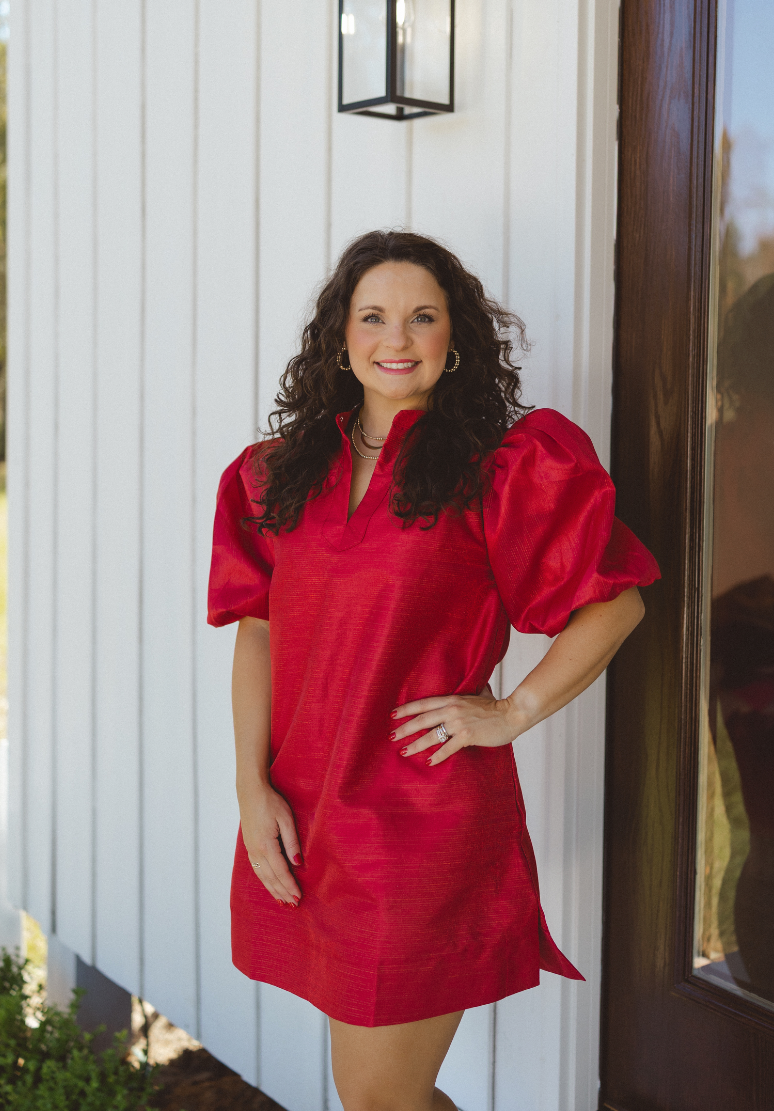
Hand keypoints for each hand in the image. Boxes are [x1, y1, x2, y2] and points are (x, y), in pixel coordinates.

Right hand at [238, 782, 302, 905]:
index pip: (281, 872)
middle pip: (271, 878)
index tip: (299, 897)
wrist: (250, 791)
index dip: (290, 885)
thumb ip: (292, 842)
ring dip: (273, 889)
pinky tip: (270, 884)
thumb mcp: (286, 818)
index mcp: (266, 845)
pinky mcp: (249, 846)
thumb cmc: (270, 801)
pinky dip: (265, 880)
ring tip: (282, 900)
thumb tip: (297, 863)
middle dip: (283, 892)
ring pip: (262, 875)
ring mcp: (251, 849)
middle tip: (294, 904)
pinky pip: (257, 868)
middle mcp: (256, 851)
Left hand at [390, 687, 524, 765]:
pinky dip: (438, 756)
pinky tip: (429, 762)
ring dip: (416, 745)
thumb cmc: (496, 706)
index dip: (406, 709)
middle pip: (422, 720)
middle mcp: (452, 709)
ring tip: (404, 752)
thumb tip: (469, 691)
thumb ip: (467, 695)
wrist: (513, 713)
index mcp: (452, 699)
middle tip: (391, 737)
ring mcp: (459, 722)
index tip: (393, 715)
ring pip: (431, 735)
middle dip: (404, 729)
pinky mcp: (468, 735)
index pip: (423, 704)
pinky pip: (448, 748)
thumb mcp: (477, 695)